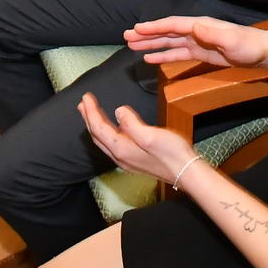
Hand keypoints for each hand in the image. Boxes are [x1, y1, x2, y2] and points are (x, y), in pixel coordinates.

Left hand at [78, 92, 198, 186]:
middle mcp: (120, 155)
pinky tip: (112, 127)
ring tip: (91, 113)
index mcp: (121, 148)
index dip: (91, 111)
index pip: (99, 127)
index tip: (86, 96)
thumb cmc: (171, 152)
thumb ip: (131, 123)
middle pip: (97, 135)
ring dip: (96, 125)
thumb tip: (118, 111)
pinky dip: (106, 132)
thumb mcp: (150, 135)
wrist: (185, 172)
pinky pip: (112, 144)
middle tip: (82, 103)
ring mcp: (126, 159)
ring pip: (104, 140)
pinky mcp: (134, 160)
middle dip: (88, 118)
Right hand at [125, 16, 267, 68]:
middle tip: (126, 37)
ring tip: (132, 47)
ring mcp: (197, 42)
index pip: (172, 25)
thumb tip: (193, 26)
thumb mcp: (231, 40)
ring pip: (169, 42)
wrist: (262, 52)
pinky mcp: (201, 53)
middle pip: (166, 32)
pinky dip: (163, 55)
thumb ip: (212, 34)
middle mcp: (196, 31)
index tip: (136, 29)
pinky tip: (151, 59)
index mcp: (200, 26)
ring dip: (151, 44)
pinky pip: (177, 53)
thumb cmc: (248, 46)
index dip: (154, 27)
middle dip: (146, 34)